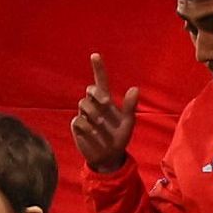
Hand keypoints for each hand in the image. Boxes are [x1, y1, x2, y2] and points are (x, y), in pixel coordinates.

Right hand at [67, 55, 133, 174]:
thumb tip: (135, 88)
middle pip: (90, 90)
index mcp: (106, 102)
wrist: (109, 157)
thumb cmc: (119, 137)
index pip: (101, 81)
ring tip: (102, 125)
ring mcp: (84, 115)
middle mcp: (94, 106)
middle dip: (97, 94)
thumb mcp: (128, 122)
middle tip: (106, 102)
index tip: (95, 55)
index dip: (98, 68)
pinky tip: (94, 134)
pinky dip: (87, 126)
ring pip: (83, 104)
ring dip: (94, 113)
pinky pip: (78, 120)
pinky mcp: (78, 126)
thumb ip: (130, 106)